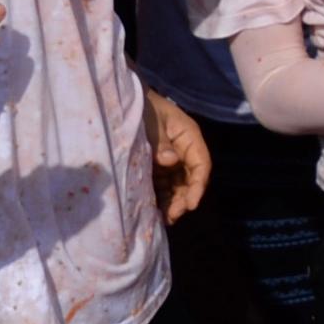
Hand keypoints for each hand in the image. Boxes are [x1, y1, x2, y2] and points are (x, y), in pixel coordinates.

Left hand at [144, 91, 210, 222]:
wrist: (122, 103)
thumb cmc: (141, 108)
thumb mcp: (150, 122)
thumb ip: (160, 141)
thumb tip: (171, 161)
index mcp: (189, 137)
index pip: (201, 164)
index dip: (198, 186)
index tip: (191, 205)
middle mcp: (183, 151)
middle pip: (191, 179)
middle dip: (185, 198)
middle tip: (173, 216)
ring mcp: (170, 160)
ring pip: (178, 185)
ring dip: (174, 202)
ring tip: (165, 219)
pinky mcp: (157, 167)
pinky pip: (163, 186)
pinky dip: (162, 199)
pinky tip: (156, 211)